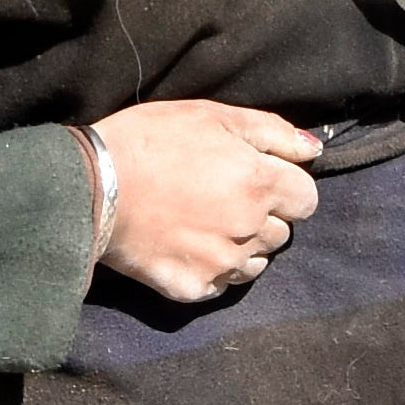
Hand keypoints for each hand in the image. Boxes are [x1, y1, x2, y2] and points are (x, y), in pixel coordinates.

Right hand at [92, 100, 323, 302]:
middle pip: (281, 232)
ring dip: (241, 245)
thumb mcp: (211, 116)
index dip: (286, 187)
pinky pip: (220, 284)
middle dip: (261, 216)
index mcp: (260, 184)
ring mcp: (222, 264)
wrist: (91, 186)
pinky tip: (184, 245)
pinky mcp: (193, 288)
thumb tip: (313, 150)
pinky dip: (210, 268)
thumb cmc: (149, 140)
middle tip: (220, 197)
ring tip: (201, 221)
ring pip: (255, 262)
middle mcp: (249, 230)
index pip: (307, 199)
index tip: (258, 178)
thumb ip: (271, 133)